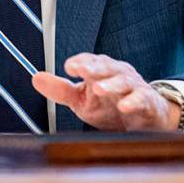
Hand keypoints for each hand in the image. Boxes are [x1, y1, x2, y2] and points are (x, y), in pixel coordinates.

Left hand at [32, 53, 180, 131]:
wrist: (144, 121)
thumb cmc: (111, 106)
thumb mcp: (82, 99)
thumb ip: (60, 89)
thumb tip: (36, 78)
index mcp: (101, 71)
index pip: (90, 61)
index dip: (80, 62)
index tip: (69, 67)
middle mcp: (118, 74)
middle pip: (107, 67)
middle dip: (94, 67)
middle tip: (82, 70)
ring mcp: (134, 87)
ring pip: (124, 82)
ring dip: (112, 84)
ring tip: (99, 89)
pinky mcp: (147, 103)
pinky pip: (142, 99)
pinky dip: (134, 101)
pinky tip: (125, 106)